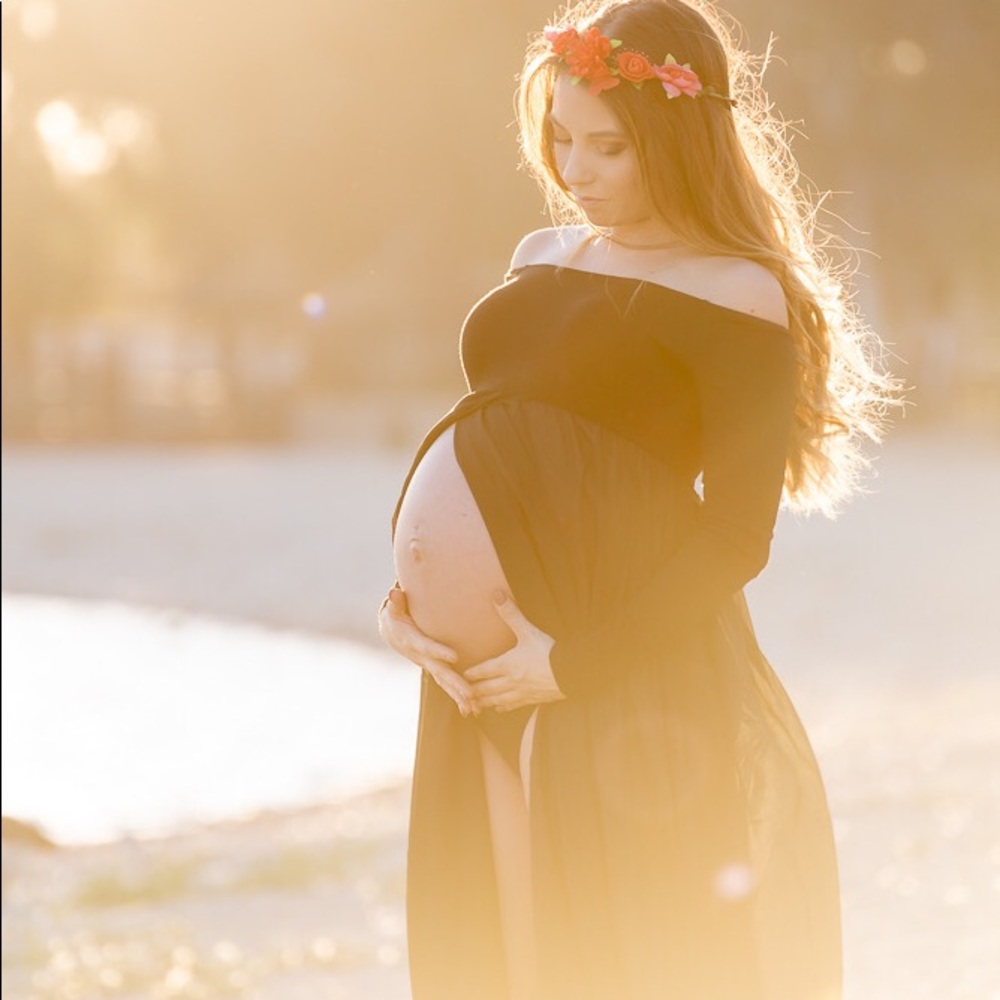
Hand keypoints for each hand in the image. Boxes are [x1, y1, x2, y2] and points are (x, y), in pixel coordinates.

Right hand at [377, 585, 475, 717]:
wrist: (391, 632)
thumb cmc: (395, 616)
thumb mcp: (393, 608)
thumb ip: (396, 601)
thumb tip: (395, 591)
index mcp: (412, 641)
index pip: (427, 646)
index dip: (439, 651)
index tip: (455, 657)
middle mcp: (421, 657)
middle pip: (440, 671)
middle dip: (455, 683)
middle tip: (470, 694)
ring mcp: (428, 664)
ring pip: (445, 682)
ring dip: (459, 695)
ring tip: (474, 708)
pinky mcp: (435, 668)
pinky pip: (448, 684)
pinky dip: (459, 696)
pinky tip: (473, 708)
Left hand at [466, 591, 564, 712]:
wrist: (570, 673)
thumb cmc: (548, 652)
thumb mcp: (528, 631)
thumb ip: (511, 614)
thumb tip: (496, 595)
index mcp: (508, 664)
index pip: (484, 670)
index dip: (472, 672)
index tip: (462, 674)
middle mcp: (511, 681)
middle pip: (487, 688)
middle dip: (474, 690)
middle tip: (462, 693)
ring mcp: (522, 692)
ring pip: (498, 699)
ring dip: (485, 702)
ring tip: (475, 705)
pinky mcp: (534, 699)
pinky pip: (514, 705)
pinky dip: (504, 707)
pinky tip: (499, 708)